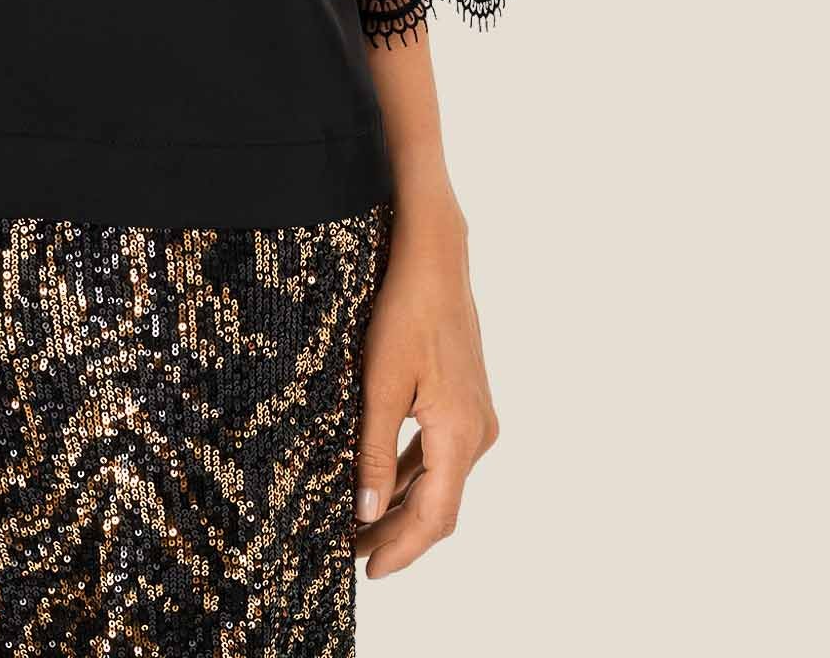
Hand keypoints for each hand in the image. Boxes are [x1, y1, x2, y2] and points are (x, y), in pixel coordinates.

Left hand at [354, 198, 500, 577]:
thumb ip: (373, 452)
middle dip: (397, 533)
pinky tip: (379, 482)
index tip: (368, 572)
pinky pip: (438, 453)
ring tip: (358, 525)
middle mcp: (478, 433)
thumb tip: (367, 514)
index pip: (434, 517)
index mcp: (460, 435)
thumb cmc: (405, 313)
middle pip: (438, 505)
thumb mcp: (379, 384)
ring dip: (401, 505)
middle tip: (351, 553)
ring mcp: (475, 417)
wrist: (435, 258)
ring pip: (438, 480)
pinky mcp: (466, 402)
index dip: (402, 549)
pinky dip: (410, 475)